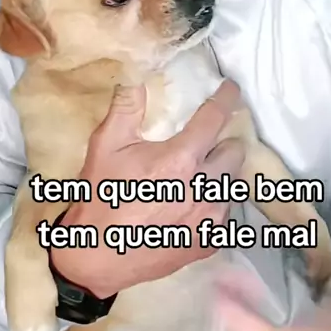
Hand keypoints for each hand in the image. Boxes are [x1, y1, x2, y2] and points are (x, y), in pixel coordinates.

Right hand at [50, 80, 244, 297]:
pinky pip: (225, 216)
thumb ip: (126, 106)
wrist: (95, 256)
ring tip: (200, 174)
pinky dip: (215, 205)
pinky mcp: (207, 244)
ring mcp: (208, 219)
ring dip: (221, 175)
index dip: (226, 98)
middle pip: (234, 153)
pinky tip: (195, 204)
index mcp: (180, 160)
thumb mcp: (107, 144)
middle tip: (206, 142)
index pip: (214, 119)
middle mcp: (203, 189)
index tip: (232, 89)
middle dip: (224, 142)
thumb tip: (136, 73)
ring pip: (233, 185)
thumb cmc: (101, 196)